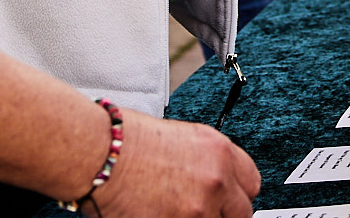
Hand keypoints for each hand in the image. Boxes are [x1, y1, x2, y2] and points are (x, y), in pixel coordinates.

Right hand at [93, 114, 260, 217]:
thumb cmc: (125, 139)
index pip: (252, 184)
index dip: (236, 194)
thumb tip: (212, 180)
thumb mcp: (181, 138)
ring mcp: (198, 209)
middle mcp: (216, 180)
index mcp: (220, 152)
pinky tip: (160, 214)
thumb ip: (206, 162)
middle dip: (223, 213)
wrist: (98, 152)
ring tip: (174, 211)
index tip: (227, 200)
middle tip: (201, 210)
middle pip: (241, 213)